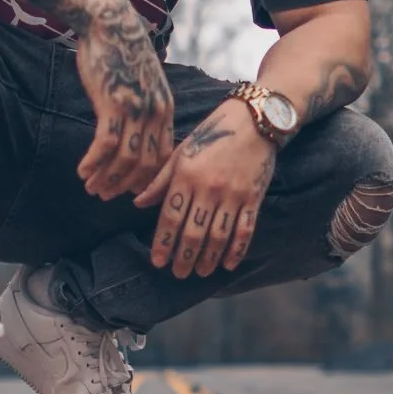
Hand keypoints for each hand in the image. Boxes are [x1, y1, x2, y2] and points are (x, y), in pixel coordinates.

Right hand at [71, 0, 174, 200]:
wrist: (108, 20)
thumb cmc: (120, 50)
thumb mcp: (143, 81)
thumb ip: (144, 105)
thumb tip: (135, 130)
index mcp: (165, 108)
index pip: (164, 157)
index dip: (147, 179)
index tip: (130, 191)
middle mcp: (155, 112)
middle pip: (146, 165)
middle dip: (124, 186)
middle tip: (105, 195)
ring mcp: (136, 109)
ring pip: (126, 160)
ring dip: (106, 178)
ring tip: (90, 186)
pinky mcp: (114, 103)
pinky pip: (106, 145)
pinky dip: (94, 163)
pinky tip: (82, 170)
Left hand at [136, 100, 276, 276]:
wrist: (254, 120)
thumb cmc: (212, 133)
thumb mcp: (181, 151)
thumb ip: (161, 180)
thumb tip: (138, 203)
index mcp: (186, 176)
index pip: (170, 217)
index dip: (163, 242)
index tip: (157, 261)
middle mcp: (208, 188)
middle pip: (193, 232)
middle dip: (184, 256)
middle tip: (178, 273)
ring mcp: (233, 194)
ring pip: (218, 236)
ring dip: (208, 258)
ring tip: (200, 272)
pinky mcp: (253, 197)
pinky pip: (244, 230)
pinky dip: (236, 250)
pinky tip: (228, 264)